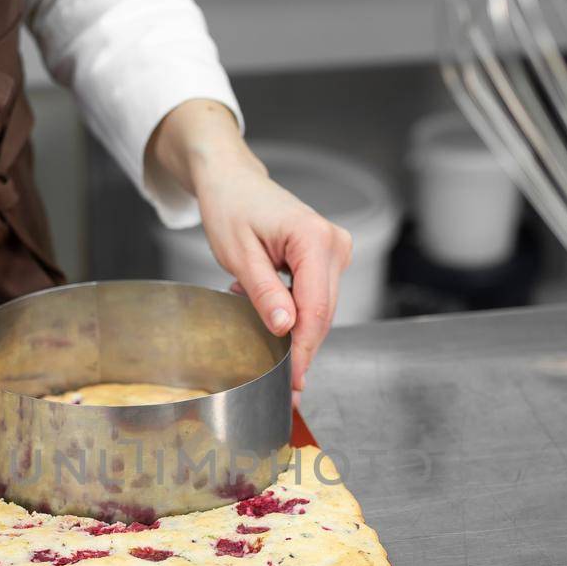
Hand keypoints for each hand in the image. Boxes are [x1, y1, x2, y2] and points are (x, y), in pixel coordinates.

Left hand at [148, 101, 351, 392]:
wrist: (232, 180)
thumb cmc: (231, 208)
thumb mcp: (239, 256)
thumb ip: (264, 293)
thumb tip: (286, 329)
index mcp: (314, 239)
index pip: (316, 309)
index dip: (304, 350)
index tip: (292, 381)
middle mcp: (334, 243)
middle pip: (323, 313)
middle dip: (302, 349)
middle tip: (283, 385)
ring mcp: (335, 249)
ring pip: (321, 309)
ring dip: (294, 330)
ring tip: (259, 329)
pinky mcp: (328, 257)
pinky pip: (316, 297)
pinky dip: (294, 313)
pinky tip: (267, 310)